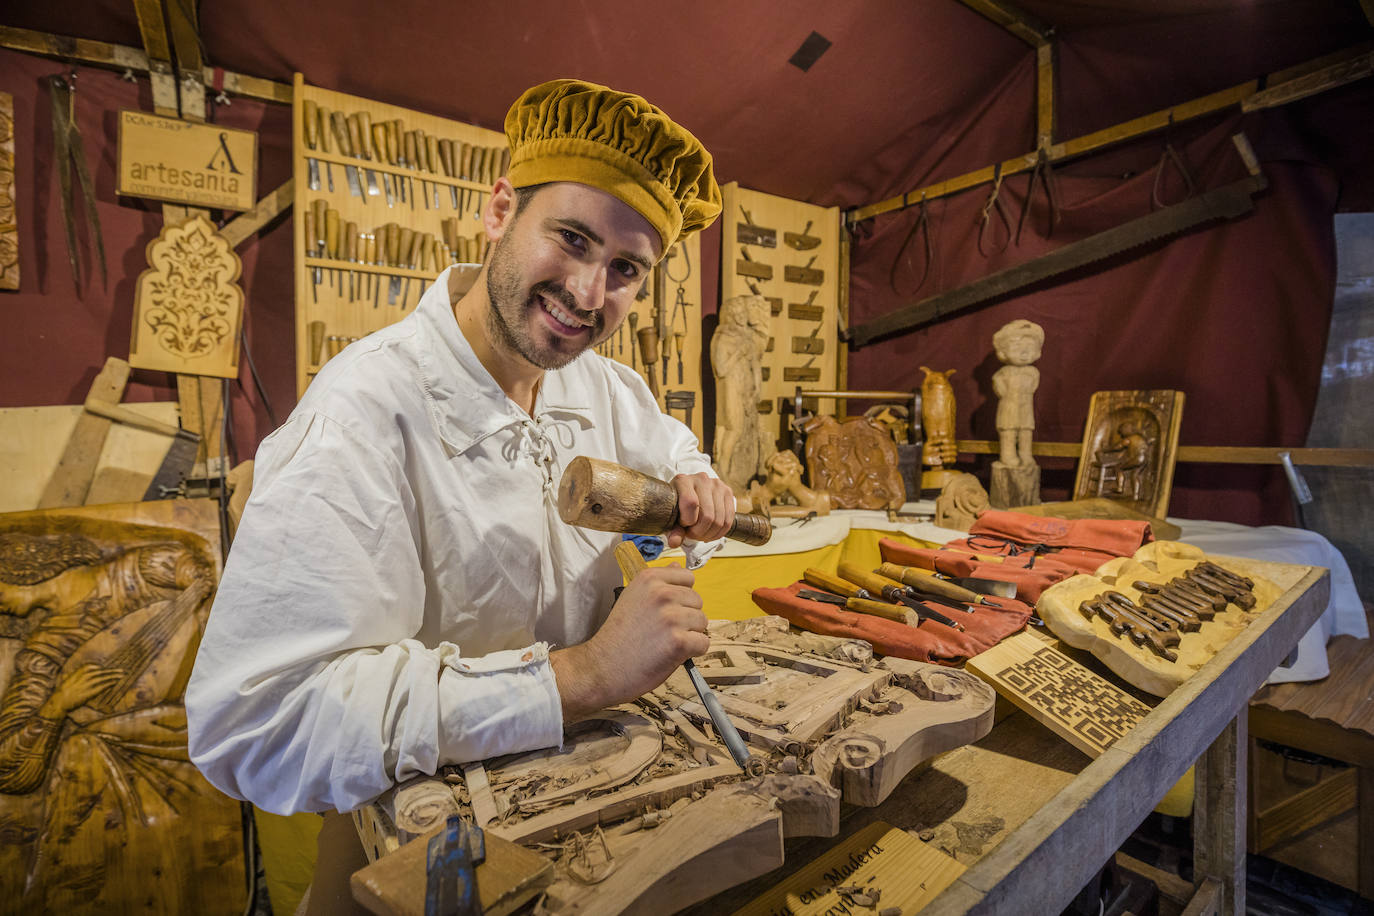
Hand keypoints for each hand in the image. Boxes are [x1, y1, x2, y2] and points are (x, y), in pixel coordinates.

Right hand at [39, 664, 122, 717]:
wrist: (59, 701)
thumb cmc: (64, 691)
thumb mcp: (70, 678)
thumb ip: (78, 673)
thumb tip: (86, 671)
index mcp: (80, 670)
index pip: (96, 666)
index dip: (105, 667)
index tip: (112, 668)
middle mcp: (86, 675)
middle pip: (103, 671)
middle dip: (113, 671)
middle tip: (123, 671)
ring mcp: (89, 683)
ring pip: (105, 678)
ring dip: (115, 676)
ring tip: (122, 676)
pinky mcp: (91, 691)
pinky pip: (103, 686)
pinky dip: (110, 683)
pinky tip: (115, 683)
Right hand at [551, 563, 707, 720]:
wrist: (601, 668)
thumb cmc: (618, 636)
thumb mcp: (632, 598)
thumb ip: (658, 584)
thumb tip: (677, 566)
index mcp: (649, 579)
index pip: (687, 577)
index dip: (681, 596)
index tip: (665, 609)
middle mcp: (661, 593)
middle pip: (697, 601)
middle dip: (686, 617)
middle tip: (661, 631)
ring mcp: (671, 617)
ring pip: (702, 622)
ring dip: (690, 634)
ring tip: (664, 642)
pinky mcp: (678, 641)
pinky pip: (703, 643)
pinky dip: (692, 652)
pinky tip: (671, 654)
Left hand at [665, 472, 734, 547]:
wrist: (688, 495)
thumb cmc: (677, 507)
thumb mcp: (671, 519)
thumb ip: (673, 531)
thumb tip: (675, 542)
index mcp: (683, 481)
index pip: (690, 503)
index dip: (687, 521)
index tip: (683, 525)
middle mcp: (701, 479)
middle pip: (707, 515)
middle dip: (699, 532)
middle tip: (692, 534)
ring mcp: (717, 485)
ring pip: (719, 520)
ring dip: (709, 534)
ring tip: (700, 534)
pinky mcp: (728, 492)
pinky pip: (729, 520)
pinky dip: (720, 532)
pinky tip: (710, 533)